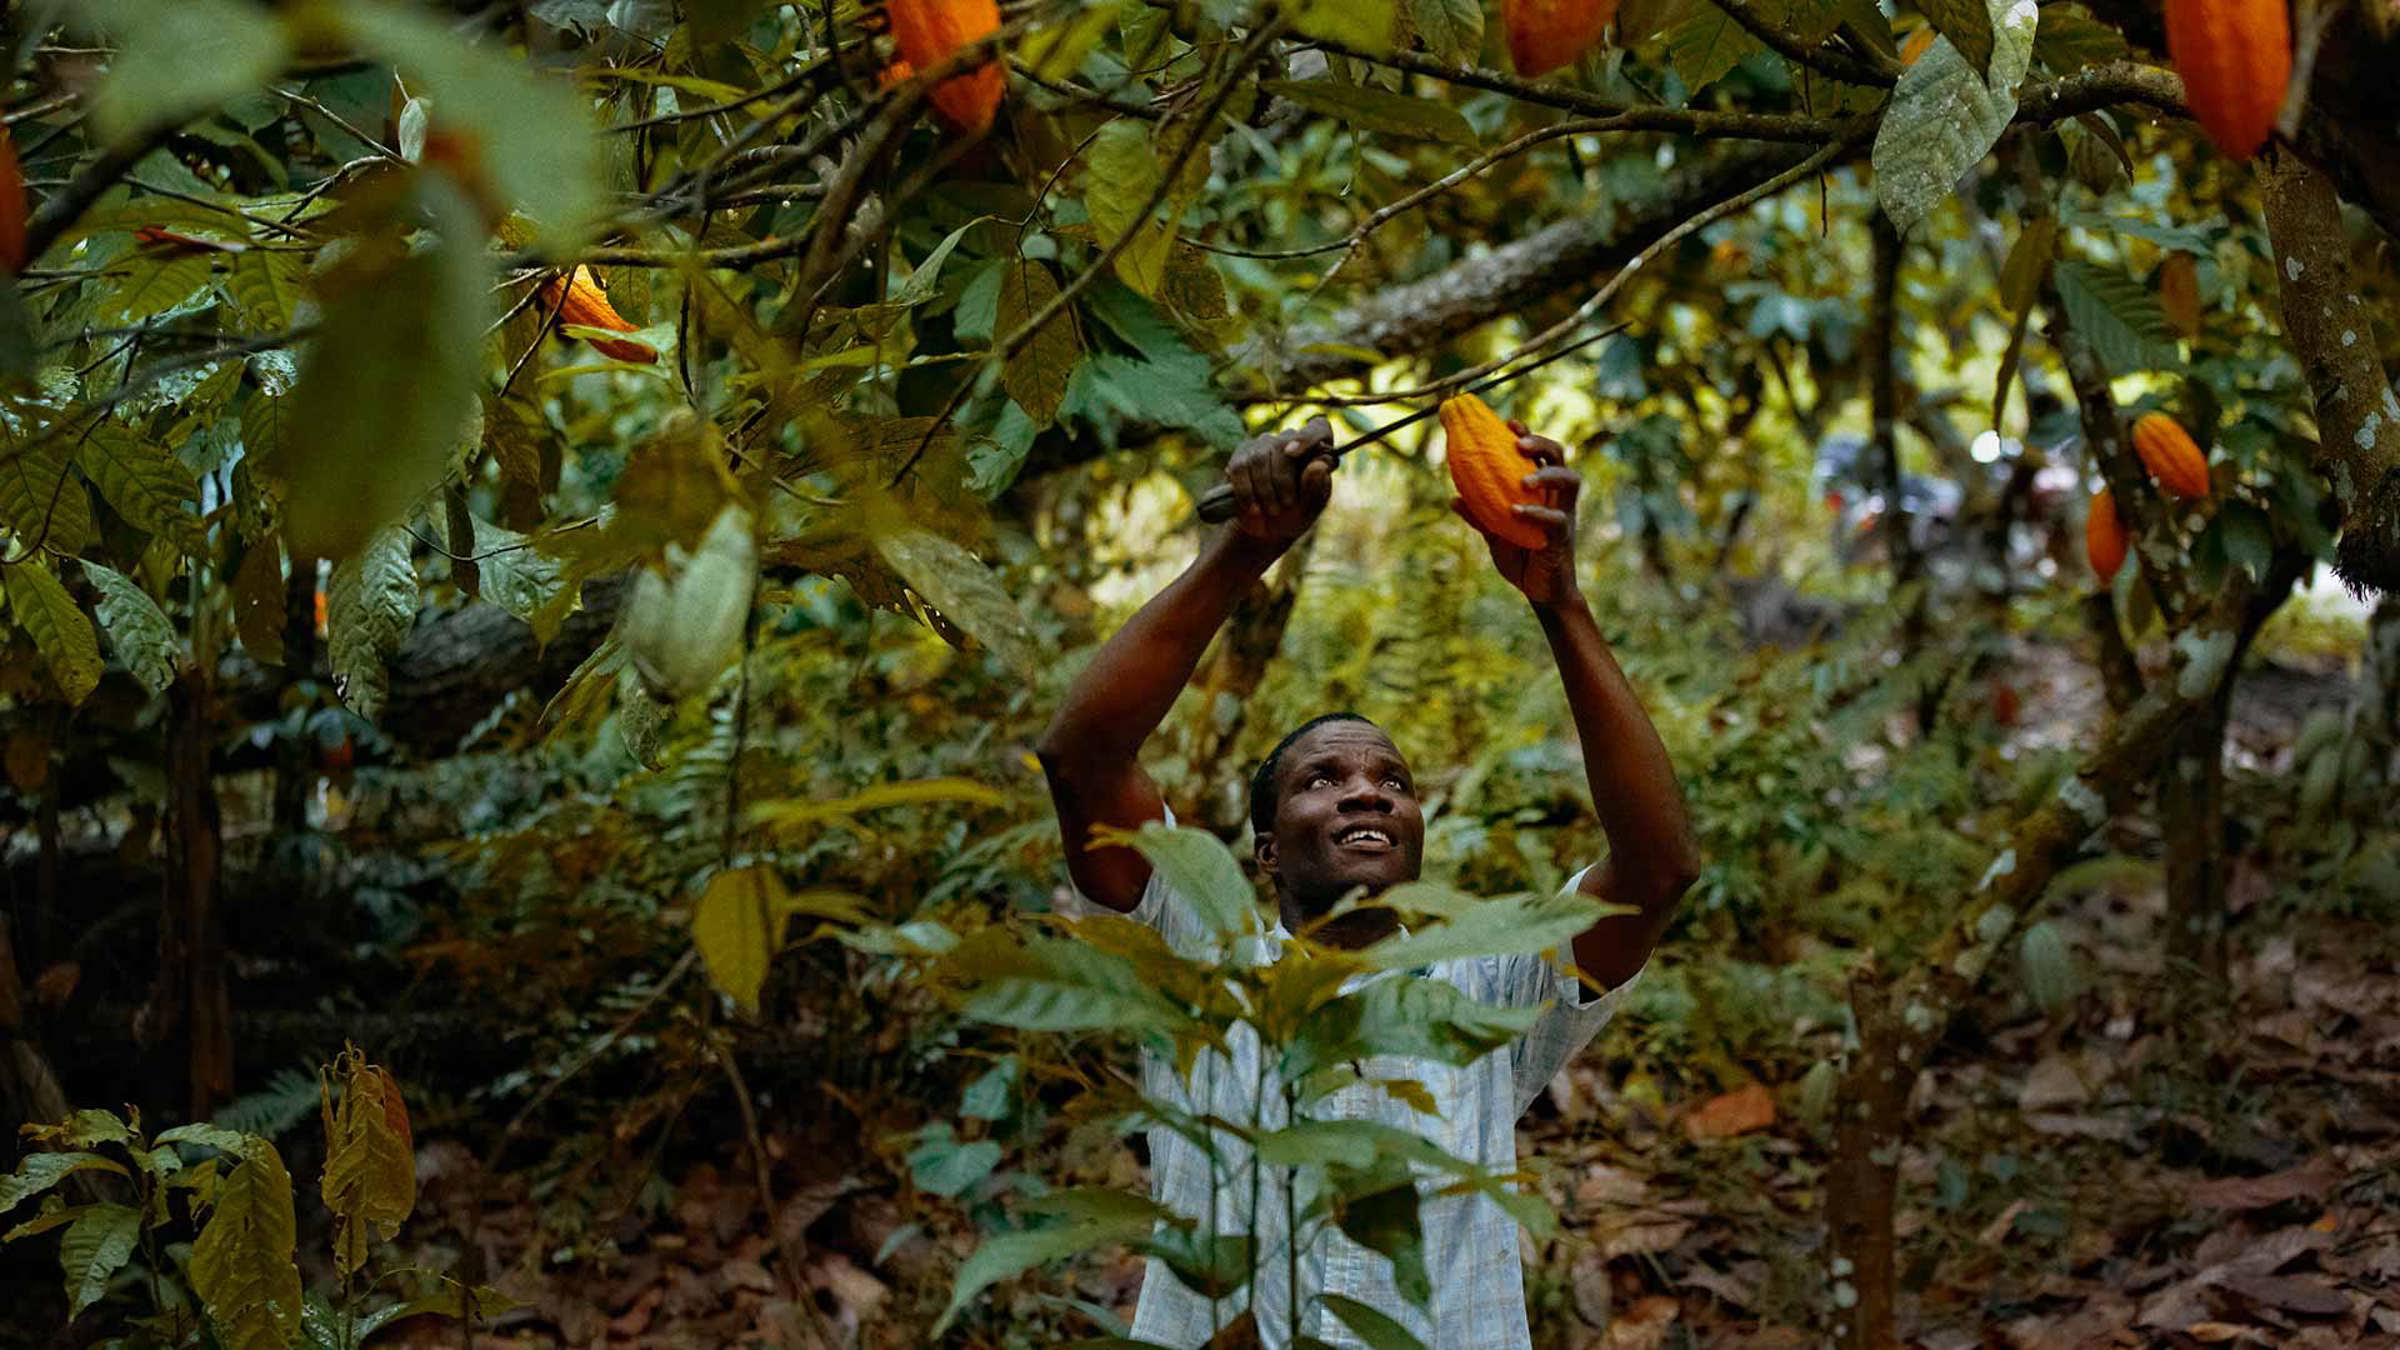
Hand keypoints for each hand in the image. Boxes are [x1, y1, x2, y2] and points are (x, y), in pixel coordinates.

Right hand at [1225, 415, 1334, 549]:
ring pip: (1259, 458)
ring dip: (1264, 490)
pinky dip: (1246, 491)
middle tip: (1285, 506)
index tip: (1293, 454)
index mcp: (1315, 450)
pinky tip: (1252, 507)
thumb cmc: (1295, 515)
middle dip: (1282, 481)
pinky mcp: (1241, 455)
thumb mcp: (1310, 509)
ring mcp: (1263, 445)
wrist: (1267, 529)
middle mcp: (1289, 440)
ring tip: (1271, 510)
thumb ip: (1317, 488)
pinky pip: (1240, 468)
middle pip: (1283, 446)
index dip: (1307, 437)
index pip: (1318, 428)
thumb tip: (1320, 465)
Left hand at [1454, 421, 1581, 606]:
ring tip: (1524, 479)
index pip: (1540, 454)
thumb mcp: (1495, 534)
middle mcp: (1556, 497)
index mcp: (1542, 490)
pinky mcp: (1563, 536)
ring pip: (1570, 481)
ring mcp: (1564, 514)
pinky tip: (1515, 511)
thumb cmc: (1521, 558)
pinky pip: (1556, 518)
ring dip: (1547, 474)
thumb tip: (1454, 498)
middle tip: (1518, 443)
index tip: (1509, 423)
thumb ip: (1480, 515)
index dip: (1528, 435)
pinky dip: (1536, 512)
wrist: (1540, 591)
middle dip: (1541, 443)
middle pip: (1560, 456)